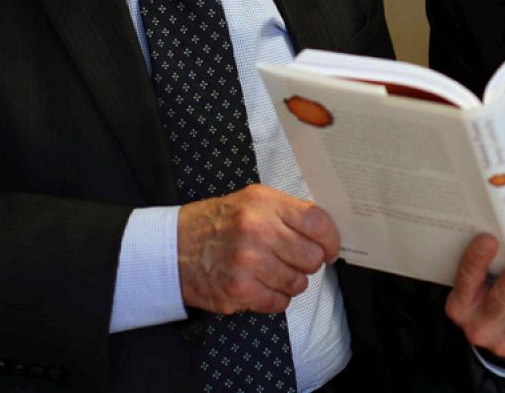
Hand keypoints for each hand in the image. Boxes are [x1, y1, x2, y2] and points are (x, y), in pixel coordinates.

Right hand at [177, 184, 339, 313]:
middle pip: (312, 256)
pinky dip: (275, 299)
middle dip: (307, 262)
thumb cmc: (217, 224)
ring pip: (298, 282)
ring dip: (290, 282)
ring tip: (270, 273)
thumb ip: (287, 212)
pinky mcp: (240, 290)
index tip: (330, 249)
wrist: (172, 249)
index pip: (317, 222)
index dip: (331, 239)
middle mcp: (258, 230)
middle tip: (292, 260)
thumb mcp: (251, 202)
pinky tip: (260, 287)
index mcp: (264, 204)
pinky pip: (280, 302)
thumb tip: (325, 232)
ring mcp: (248, 262)